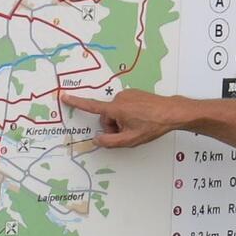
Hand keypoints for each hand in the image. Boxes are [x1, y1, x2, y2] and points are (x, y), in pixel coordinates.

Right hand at [57, 89, 183, 148]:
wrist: (171, 112)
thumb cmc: (152, 125)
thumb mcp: (131, 139)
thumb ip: (110, 142)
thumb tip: (96, 140)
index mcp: (116, 109)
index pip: (91, 107)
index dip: (76, 103)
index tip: (64, 97)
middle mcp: (119, 99)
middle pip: (107, 116)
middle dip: (113, 126)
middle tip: (128, 132)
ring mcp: (127, 95)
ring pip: (116, 112)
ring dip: (122, 121)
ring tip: (137, 125)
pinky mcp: (134, 93)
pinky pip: (124, 106)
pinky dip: (128, 114)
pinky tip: (140, 118)